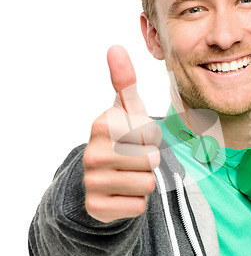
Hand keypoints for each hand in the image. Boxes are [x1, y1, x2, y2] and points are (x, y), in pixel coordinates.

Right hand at [83, 45, 161, 222]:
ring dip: (144, 181)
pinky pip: (139, 205)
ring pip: (148, 183)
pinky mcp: (97, 208)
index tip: (135, 137)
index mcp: (102, 124)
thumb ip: (125, 82)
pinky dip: (136, 202)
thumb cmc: (120, 140)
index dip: (152, 136)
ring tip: (128, 175)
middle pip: (152, 159)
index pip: (152, 132)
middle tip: (132, 158)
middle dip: (150, 160)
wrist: (99, 182)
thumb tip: (115, 47)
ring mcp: (92, 182)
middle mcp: (93, 153)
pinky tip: (121, 194)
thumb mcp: (125, 112)